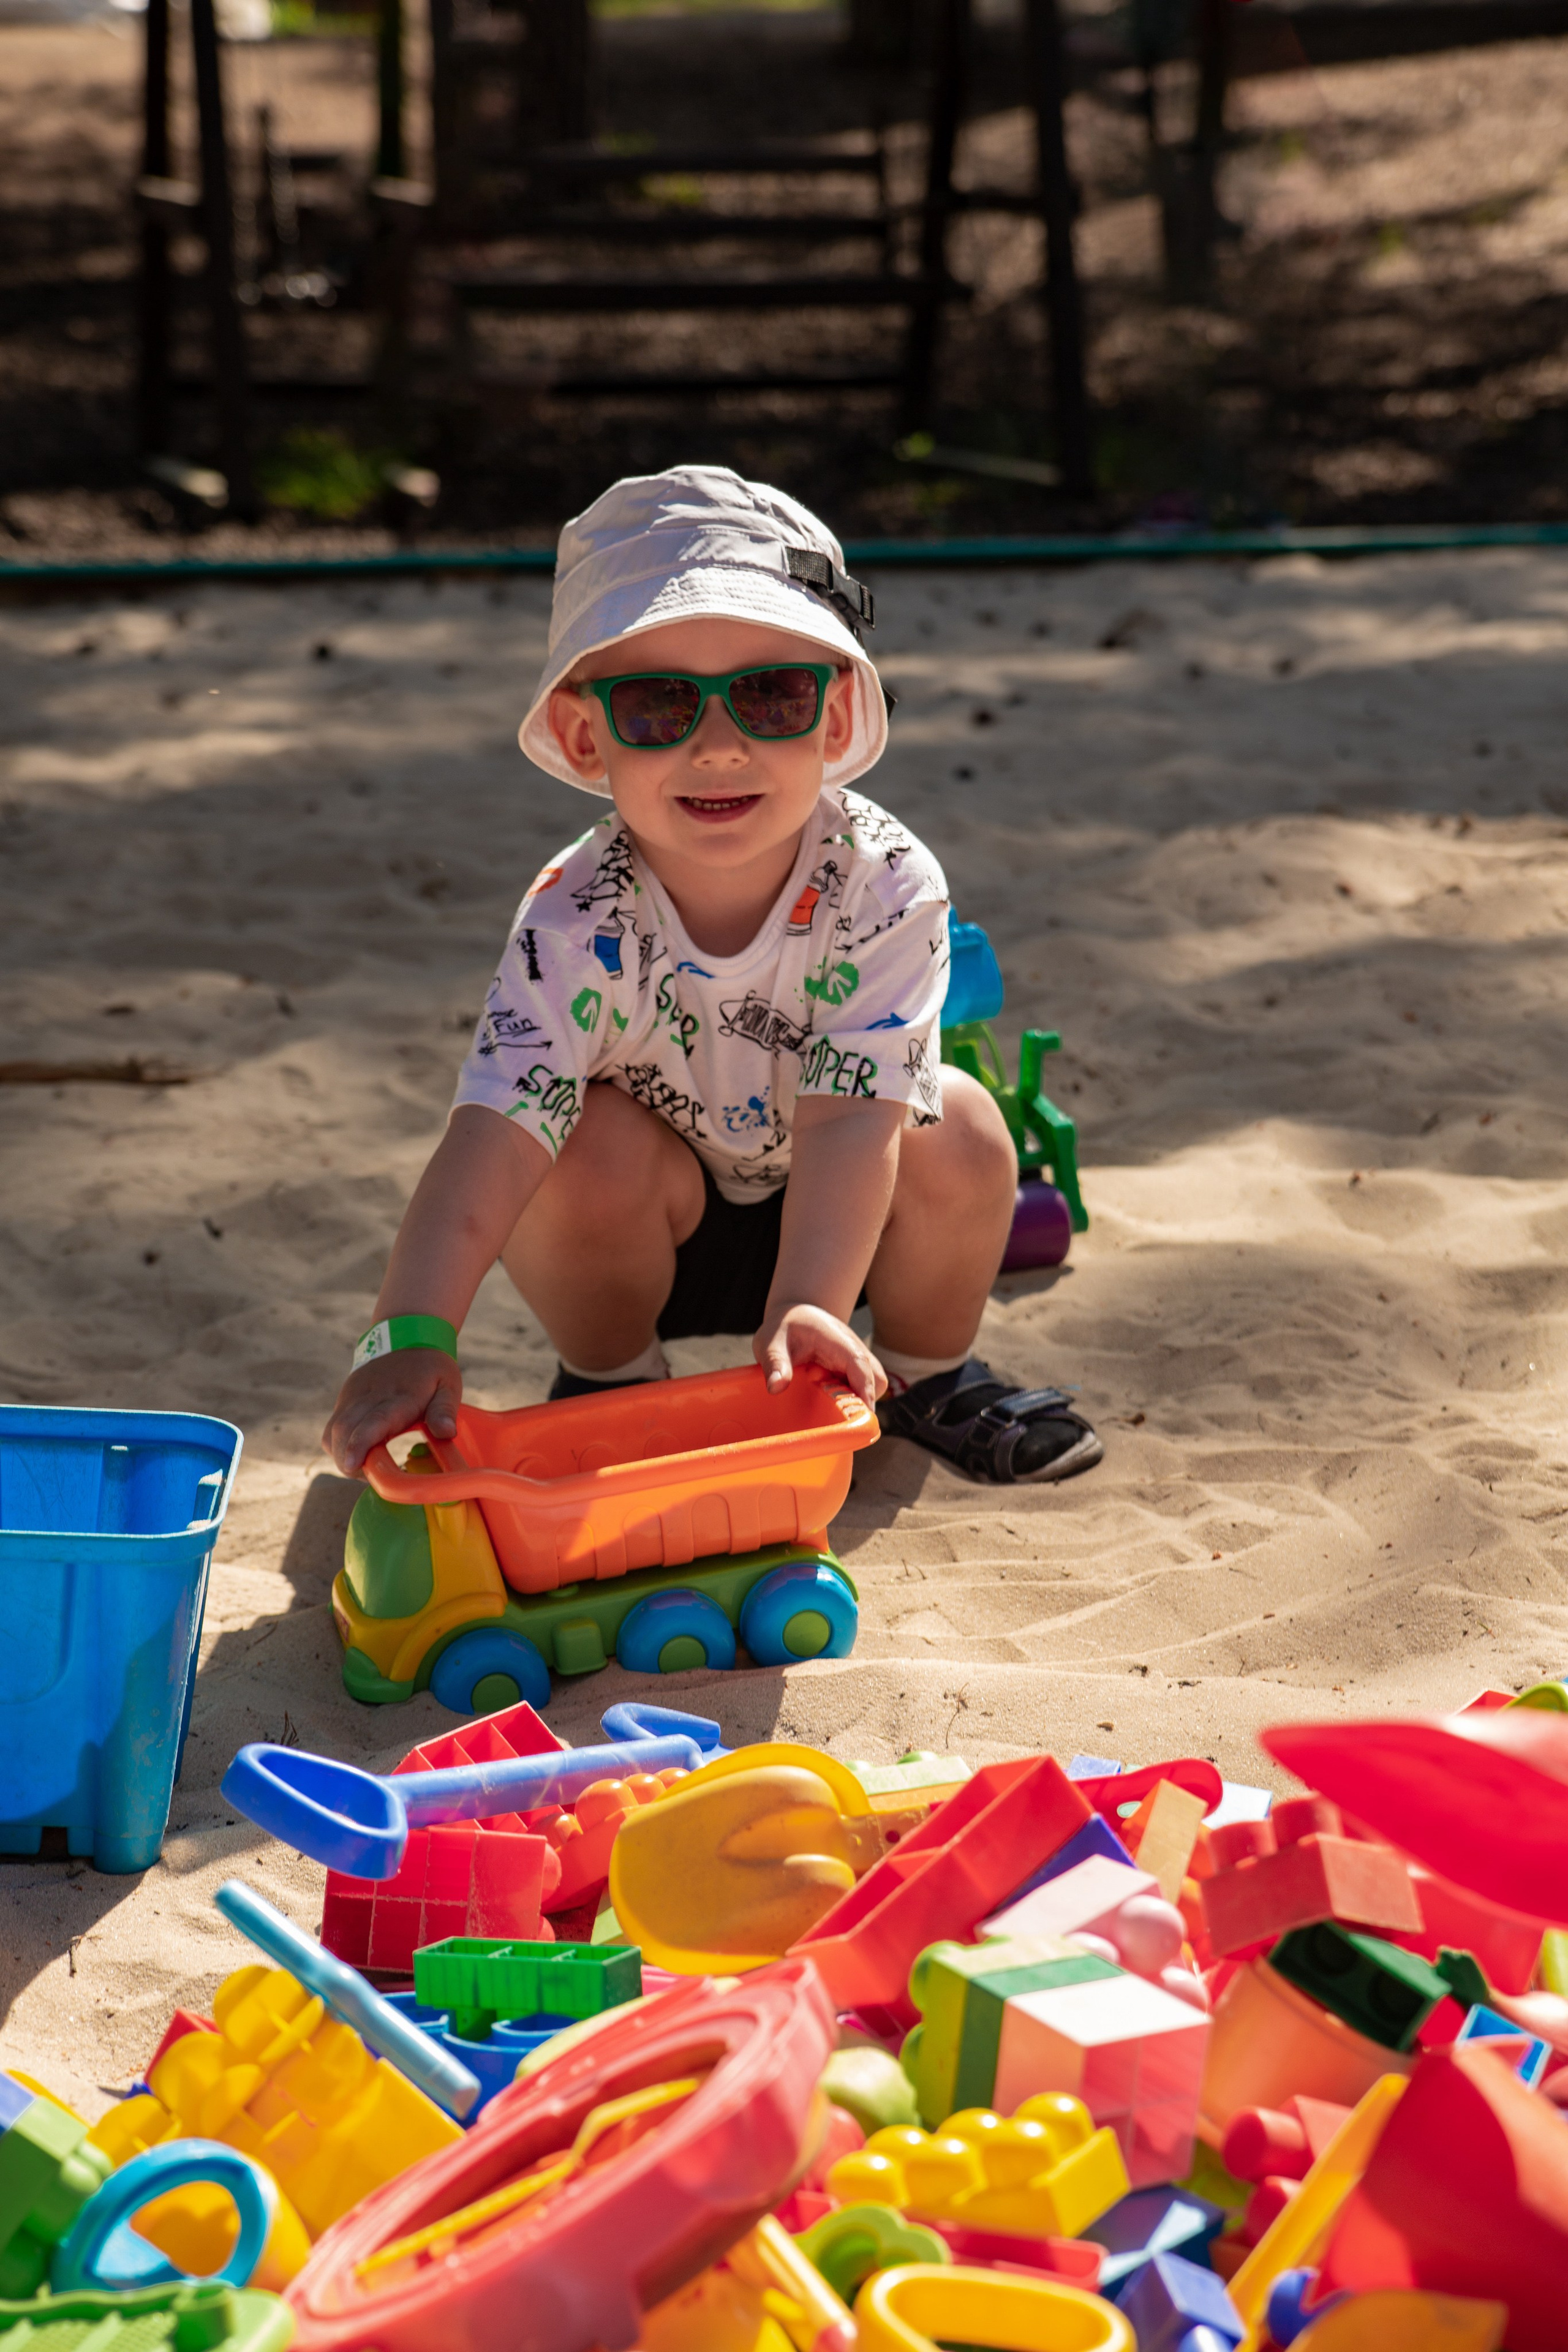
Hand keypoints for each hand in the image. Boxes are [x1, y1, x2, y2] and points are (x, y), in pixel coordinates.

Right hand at [321, 1348, 461, 1477]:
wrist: (407, 1336)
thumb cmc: (432, 1367)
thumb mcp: (448, 1385)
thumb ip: (445, 1410)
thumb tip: (447, 1433)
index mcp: (399, 1396)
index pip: (373, 1421)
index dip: (360, 1445)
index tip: (352, 1465)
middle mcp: (370, 1396)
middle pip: (345, 1430)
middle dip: (347, 1460)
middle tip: (367, 1478)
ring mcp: (353, 1396)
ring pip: (334, 1430)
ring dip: (341, 1455)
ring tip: (362, 1469)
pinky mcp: (345, 1398)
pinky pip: (332, 1427)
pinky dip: (337, 1445)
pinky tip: (355, 1454)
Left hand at [754, 1301, 886, 1408]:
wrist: (794, 1315)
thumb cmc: (783, 1326)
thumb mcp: (770, 1341)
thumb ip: (775, 1362)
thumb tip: (775, 1388)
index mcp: (836, 1339)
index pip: (858, 1362)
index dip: (864, 1389)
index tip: (863, 1414)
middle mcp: (853, 1348)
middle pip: (876, 1378)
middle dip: (864, 1401)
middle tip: (840, 1420)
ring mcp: (855, 1359)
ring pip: (873, 1384)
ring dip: (859, 1401)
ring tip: (832, 1412)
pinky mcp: (852, 1369)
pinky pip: (862, 1387)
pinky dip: (851, 1398)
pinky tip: (830, 1404)